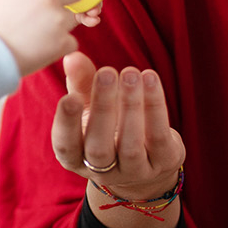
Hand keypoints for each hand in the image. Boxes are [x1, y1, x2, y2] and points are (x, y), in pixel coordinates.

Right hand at [49, 52, 184, 202]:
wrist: (147, 159)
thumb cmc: (109, 126)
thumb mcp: (91, 106)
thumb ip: (81, 83)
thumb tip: (72, 56)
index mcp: (76, 158)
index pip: (66, 146)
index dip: (66, 124)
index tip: (70, 97)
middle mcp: (102, 172)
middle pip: (98, 147)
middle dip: (103, 108)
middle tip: (107, 73)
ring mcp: (134, 172)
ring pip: (130, 145)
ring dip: (131, 106)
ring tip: (131, 73)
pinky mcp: (162, 163)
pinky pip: (158, 137)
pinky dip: (155, 107)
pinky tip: (150, 80)